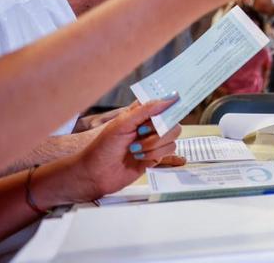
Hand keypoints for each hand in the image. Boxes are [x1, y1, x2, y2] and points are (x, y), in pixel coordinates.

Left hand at [33, 98, 180, 205]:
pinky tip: (139, 157)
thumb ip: (147, 109)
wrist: (94, 174)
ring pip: (172, 137)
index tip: (178, 102)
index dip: (172, 103)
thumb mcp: (122, 124)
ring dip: (154, 144)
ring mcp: (154, 142)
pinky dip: (154, 154)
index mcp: (141, 114)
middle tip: (140, 133)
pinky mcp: (156, 157)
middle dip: (158, 130)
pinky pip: (169, 151)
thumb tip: (171, 97)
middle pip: (173, 121)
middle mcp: (150, 127)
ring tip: (135, 149)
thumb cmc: (102, 147)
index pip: (164, 104)